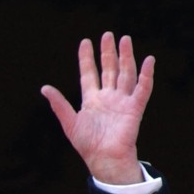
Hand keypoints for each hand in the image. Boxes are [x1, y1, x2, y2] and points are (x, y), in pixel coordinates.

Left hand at [40, 32, 153, 184]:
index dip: (87, 58)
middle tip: (108, 34)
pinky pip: (142, 89)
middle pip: (109, 69)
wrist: (102, 159)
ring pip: (126, 74)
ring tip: (125, 40)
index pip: (89, 74)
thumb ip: (59, 104)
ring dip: (126, 57)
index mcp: (91, 100)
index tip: (85, 42)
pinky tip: (149, 61)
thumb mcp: (69, 122)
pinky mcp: (134, 108)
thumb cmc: (86, 144)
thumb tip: (45, 88)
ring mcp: (122, 101)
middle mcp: (108, 97)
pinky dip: (146, 75)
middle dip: (108, 52)